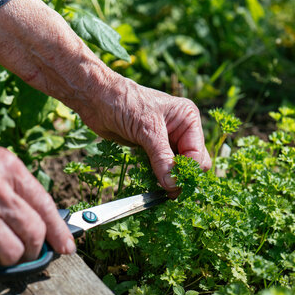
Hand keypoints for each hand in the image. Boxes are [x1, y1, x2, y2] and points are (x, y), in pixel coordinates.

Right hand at [0, 129, 75, 266]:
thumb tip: (28, 206)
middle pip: (35, 233)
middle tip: (28, 250)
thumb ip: (7, 179)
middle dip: (36, 248)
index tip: (66, 245)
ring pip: (14, 252)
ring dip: (10, 256)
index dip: (60, 230)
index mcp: (7, 167)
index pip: (46, 205)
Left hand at [82, 77, 211, 196]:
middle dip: (181, 178)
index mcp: (188, 119)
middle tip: (169, 194)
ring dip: (168, 180)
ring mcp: (166, 140)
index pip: (197, 155)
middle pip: (190, 163)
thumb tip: (173, 185)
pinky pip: (160, 168)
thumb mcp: (147, 130)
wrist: (97, 99)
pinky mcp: (150, 148)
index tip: (174, 188)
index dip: (187, 173)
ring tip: (159, 192)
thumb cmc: (125, 103)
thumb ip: (162, 158)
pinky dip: (157, 178)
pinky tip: (150, 185)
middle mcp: (181, 130)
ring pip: (175, 168)